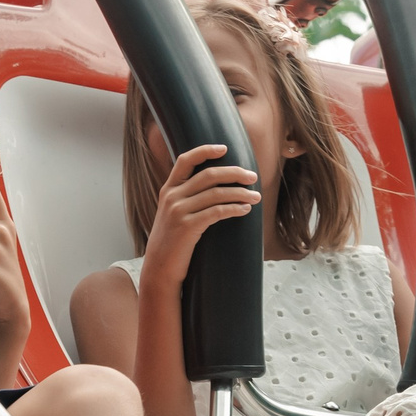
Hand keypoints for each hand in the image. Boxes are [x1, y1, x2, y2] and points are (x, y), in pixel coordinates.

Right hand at [140, 144, 256, 289]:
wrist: (159, 267)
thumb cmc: (172, 241)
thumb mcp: (172, 214)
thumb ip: (186, 198)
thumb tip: (214, 187)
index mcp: (168, 189)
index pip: (185, 160)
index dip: (205, 151)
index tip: (225, 148)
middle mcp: (172, 197)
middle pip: (208, 175)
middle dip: (234, 173)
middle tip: (253, 177)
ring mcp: (178, 211)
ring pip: (216, 193)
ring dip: (240, 193)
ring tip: (256, 197)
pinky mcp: (187, 227)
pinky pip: (217, 212)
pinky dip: (235, 208)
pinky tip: (245, 209)